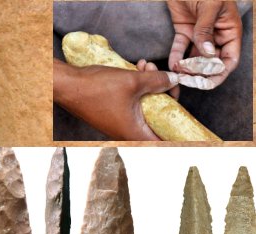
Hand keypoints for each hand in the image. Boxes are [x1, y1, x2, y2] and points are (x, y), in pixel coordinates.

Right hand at [53, 59, 177, 140]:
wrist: (67, 85)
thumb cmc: (96, 88)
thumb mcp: (133, 81)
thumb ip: (158, 80)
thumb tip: (174, 79)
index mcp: (134, 132)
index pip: (164, 141)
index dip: (180, 135)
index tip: (190, 126)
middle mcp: (126, 132)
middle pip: (157, 121)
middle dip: (165, 97)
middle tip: (168, 80)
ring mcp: (117, 123)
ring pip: (144, 108)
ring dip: (150, 88)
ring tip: (148, 67)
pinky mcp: (110, 114)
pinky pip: (132, 103)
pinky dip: (137, 88)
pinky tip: (137, 69)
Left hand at [167, 0, 241, 95]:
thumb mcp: (210, 6)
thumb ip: (206, 29)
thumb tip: (207, 52)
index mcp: (230, 30)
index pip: (229, 58)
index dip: (220, 73)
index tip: (208, 82)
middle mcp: (216, 36)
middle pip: (211, 62)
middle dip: (201, 74)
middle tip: (189, 81)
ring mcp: (200, 35)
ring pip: (195, 58)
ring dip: (187, 69)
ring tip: (179, 75)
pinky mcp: (184, 31)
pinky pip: (180, 49)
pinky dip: (176, 58)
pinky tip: (172, 66)